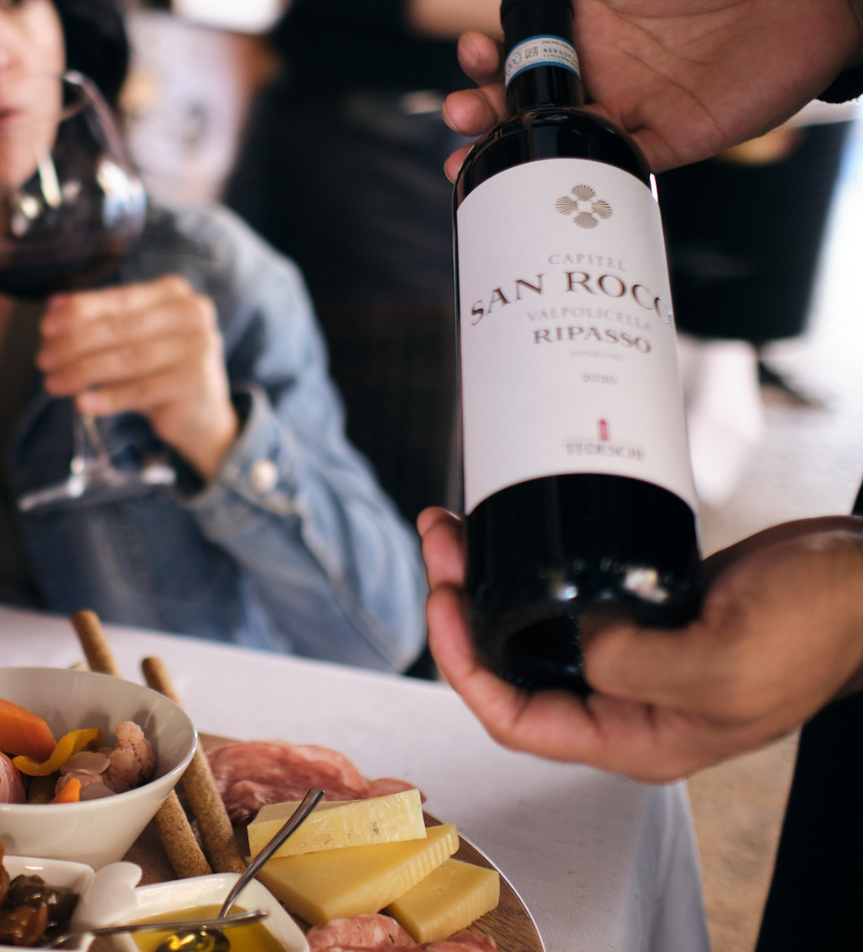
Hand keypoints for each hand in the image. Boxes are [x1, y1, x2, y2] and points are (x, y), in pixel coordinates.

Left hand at [37, 276, 239, 480]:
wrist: (202, 415)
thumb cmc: (159, 371)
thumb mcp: (132, 341)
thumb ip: (99, 321)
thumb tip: (52, 306)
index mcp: (174, 294)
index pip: (118, 298)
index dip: (78, 311)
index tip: (44, 327)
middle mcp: (192, 314)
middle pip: (119, 328)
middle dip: (74, 344)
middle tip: (43, 360)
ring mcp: (198, 348)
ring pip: (127, 359)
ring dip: (83, 372)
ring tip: (53, 384)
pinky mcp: (195, 383)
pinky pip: (140, 390)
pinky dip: (107, 398)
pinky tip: (82, 403)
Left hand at [419, 507, 862, 782]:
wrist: (855, 578)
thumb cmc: (813, 628)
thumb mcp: (723, 661)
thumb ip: (636, 666)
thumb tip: (573, 640)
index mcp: (634, 735)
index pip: (517, 719)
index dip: (465, 666)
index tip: (442, 606)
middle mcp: (621, 699)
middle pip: (510, 663)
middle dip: (462, 606)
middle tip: (441, 546)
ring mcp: (626, 651)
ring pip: (527, 624)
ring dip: (483, 579)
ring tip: (453, 527)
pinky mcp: (633, 607)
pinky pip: (558, 591)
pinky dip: (523, 564)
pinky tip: (504, 529)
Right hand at [442, 0, 862, 176]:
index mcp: (590, 20)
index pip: (523, 47)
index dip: (489, 54)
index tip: (474, 49)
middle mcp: (602, 68)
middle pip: (527, 102)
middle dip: (484, 110)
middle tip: (460, 112)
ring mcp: (631, 107)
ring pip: (558, 141)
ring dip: (514, 153)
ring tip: (471, 160)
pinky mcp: (666, 141)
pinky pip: (611, 165)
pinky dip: (576, 175)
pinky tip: (543, 178)